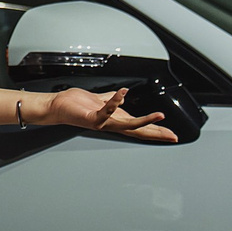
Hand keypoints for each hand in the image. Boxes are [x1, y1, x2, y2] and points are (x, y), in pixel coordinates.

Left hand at [40, 87, 177, 142]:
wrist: (58, 106)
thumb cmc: (76, 104)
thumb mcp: (99, 100)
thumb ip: (112, 99)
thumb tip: (122, 95)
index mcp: (115, 118)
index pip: (140, 126)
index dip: (156, 130)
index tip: (172, 135)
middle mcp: (111, 123)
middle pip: (139, 130)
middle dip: (157, 133)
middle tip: (173, 136)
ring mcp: (102, 123)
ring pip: (127, 124)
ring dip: (144, 121)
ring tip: (160, 116)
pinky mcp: (92, 118)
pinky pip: (106, 110)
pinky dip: (114, 102)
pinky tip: (124, 94)